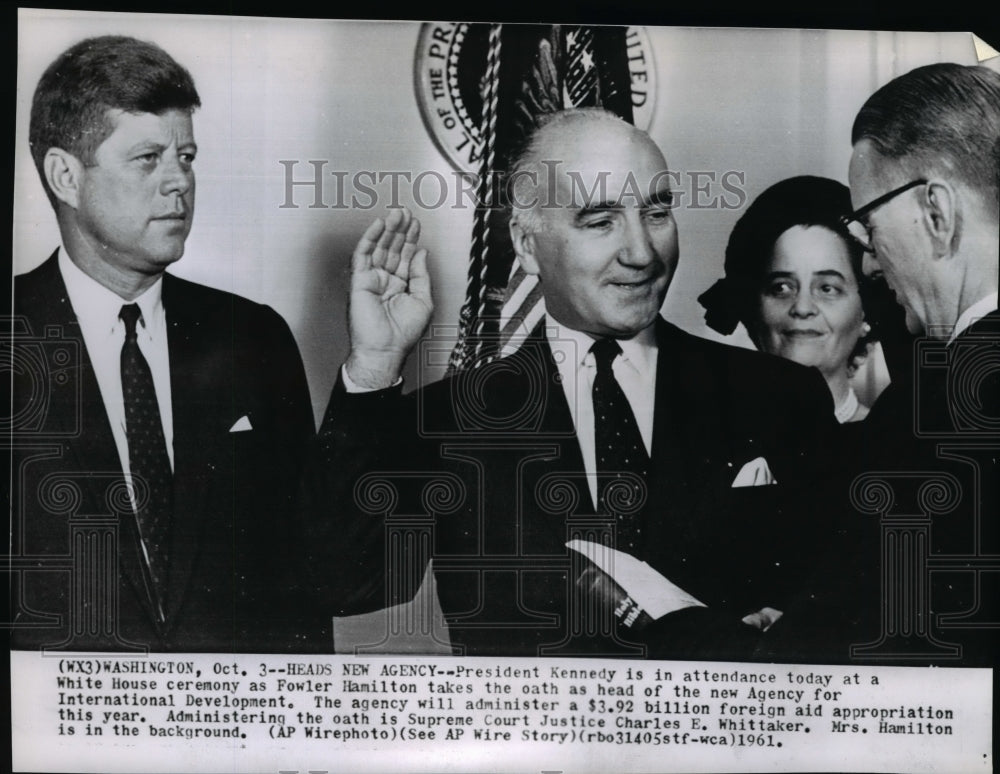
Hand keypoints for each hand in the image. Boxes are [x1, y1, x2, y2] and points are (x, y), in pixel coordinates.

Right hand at [345, 207, 432, 388]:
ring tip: (397, 214)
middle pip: (393, 248)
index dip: (411, 239)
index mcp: (400, 286)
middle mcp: (385, 280)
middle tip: (406, 213)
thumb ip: (421, 275)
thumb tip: (422, 254)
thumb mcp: (423, 301)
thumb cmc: (401, 334)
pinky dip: (370, 238)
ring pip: (379, 248)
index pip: (406, 256)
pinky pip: (363, 255)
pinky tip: (378, 226)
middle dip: (400, 230)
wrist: (385, 349)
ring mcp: (372, 279)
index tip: (416, 224)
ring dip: (388, 230)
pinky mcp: (359, 280)